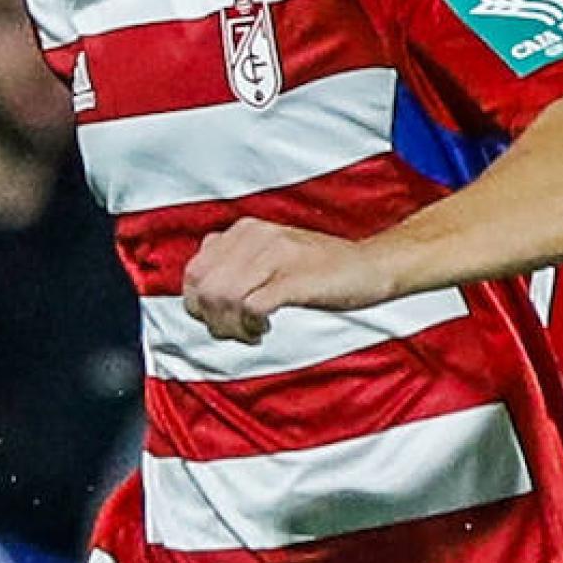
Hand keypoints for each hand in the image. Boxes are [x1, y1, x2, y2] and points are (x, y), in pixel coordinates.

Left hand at [181, 221, 390, 341]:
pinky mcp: (293, 278)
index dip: (198, 305)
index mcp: (244, 230)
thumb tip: (200, 293)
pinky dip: (250, 325)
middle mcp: (254, 235)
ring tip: (251, 333)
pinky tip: (264, 328)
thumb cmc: (320, 271)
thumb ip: (236, 265)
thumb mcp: (271, 257)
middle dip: (213, 320)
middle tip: (237, 332)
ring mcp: (274, 254)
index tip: (221, 320)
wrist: (370, 267)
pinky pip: (251, 306)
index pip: (193, 272)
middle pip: (204, 288)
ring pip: (223, 298)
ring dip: (232, 326)